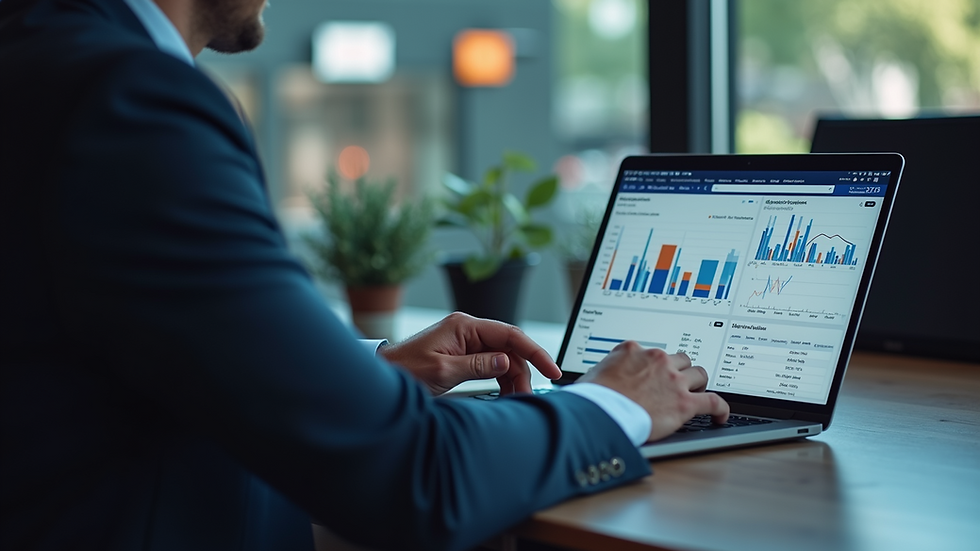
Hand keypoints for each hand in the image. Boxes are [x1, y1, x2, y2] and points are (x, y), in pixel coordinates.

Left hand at [378, 312, 561, 394]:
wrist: (382, 374)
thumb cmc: (405, 370)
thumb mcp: (442, 372)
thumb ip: (477, 366)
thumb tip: (507, 362)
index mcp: (465, 326)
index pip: (510, 335)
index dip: (534, 352)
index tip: (551, 371)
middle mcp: (468, 330)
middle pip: (509, 348)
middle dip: (522, 373)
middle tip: (526, 397)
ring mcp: (466, 342)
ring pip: (502, 359)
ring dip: (512, 379)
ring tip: (516, 400)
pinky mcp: (463, 355)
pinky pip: (490, 365)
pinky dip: (500, 381)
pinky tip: (504, 395)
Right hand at [577, 341, 728, 441]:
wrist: (600, 414)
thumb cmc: (593, 398)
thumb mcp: (594, 373)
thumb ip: (609, 369)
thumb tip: (606, 377)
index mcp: (634, 350)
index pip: (652, 353)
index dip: (655, 366)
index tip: (655, 375)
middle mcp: (657, 360)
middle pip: (680, 359)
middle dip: (680, 371)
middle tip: (676, 384)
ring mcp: (673, 380)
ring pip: (700, 374)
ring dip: (697, 384)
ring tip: (696, 394)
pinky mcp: (684, 402)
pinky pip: (713, 401)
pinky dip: (720, 407)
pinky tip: (720, 414)